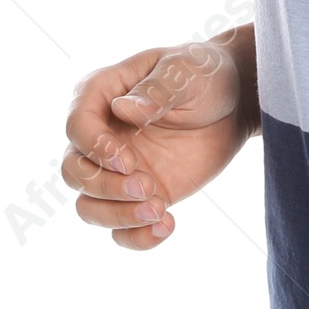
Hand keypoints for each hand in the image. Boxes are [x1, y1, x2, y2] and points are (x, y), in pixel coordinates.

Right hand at [61, 33, 256, 250]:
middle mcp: (101, 135)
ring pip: (88, 206)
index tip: (128, 161)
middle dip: (105, 186)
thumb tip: (123, 108)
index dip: (95, 148)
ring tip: (159, 210)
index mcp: (102, 94)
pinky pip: (119, 229)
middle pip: (74, 172)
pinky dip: (135, 237)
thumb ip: (158, 89)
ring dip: (117, 216)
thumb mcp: (188, 71)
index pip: (76, 126)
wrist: (234, 103)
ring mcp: (116, 170)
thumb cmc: (205, 75)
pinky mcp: (136, 195)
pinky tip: (166, 226)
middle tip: (148, 187)